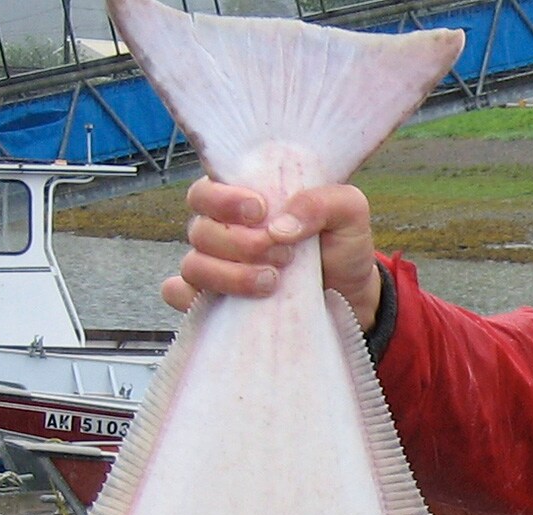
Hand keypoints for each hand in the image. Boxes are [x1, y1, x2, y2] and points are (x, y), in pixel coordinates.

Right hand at [163, 179, 381, 330]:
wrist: (352, 297)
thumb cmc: (341, 246)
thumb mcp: (348, 213)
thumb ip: (322, 202)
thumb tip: (280, 226)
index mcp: (243, 202)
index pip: (206, 192)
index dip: (224, 200)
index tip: (260, 211)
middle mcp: (222, 232)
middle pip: (200, 230)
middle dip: (240, 243)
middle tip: (283, 254)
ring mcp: (215, 268)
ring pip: (193, 265)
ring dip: (231, 275)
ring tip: (273, 281)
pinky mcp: (214, 302)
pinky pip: (180, 296)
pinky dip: (191, 298)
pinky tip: (229, 303)